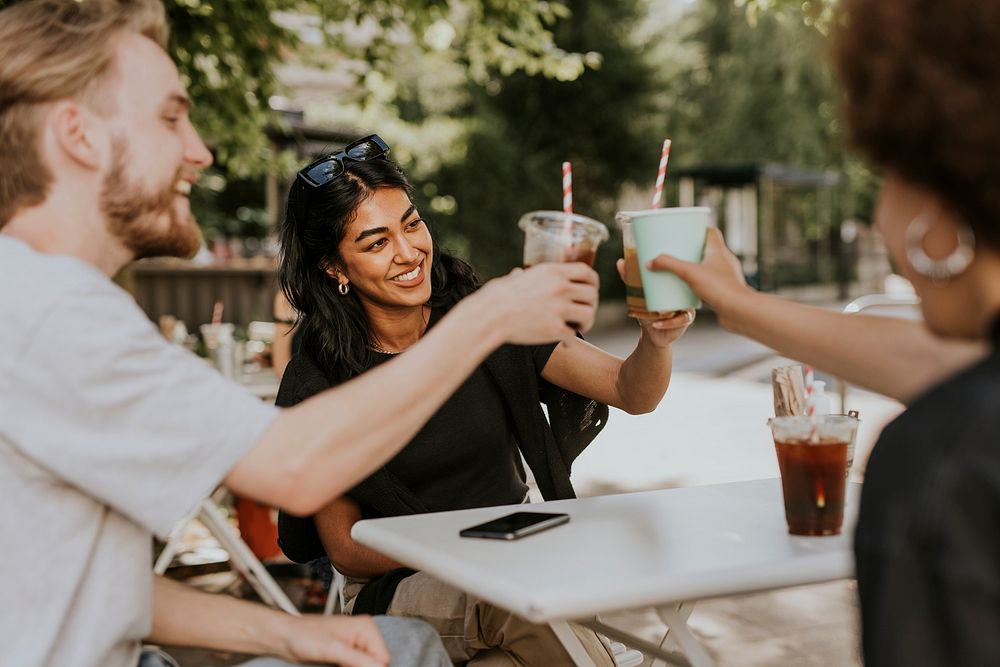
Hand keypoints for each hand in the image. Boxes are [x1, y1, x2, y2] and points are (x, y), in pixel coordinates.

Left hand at [283, 614, 389, 666]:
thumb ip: (359, 660)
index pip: (383, 659)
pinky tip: (335, 666)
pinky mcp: (347, 654)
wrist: (285, 637)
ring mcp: (356, 645)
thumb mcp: (334, 649)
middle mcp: (364, 635)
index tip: (348, 666)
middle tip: (339, 665)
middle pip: (375, 664)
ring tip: (335, 664)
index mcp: (367, 628)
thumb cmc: (304, 636)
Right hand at [475, 262, 598, 342]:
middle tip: (582, 315)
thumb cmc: (495, 298)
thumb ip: (522, 276)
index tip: (590, 291)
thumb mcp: (513, 279)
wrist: (489, 316)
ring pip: (588, 315)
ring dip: (585, 323)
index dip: (593, 283)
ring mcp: (558, 308)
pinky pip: (573, 336)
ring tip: (577, 328)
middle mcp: (559, 287)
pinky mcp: (554, 328)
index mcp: (552, 272)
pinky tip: (564, 344)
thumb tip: (517, 274)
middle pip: (592, 295)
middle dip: (590, 306)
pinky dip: (570, 342)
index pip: (587, 272)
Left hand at [614, 258, 693, 346]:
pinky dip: (667, 322)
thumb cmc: (647, 310)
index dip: (677, 265)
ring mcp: (687, 305)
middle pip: (687, 284)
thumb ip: (629, 279)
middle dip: (677, 282)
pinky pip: (680, 319)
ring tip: (659, 312)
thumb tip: (620, 262)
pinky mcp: (686, 319)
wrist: (653, 333)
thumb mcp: (638, 294)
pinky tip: (656, 323)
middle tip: (660, 288)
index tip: (664, 261)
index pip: (680, 270)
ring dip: (673, 307)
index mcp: (676, 283)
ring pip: (685, 303)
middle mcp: (685, 293)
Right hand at [647, 227, 750, 315]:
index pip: (711, 232)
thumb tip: (649, 262)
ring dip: (695, 266)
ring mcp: (726, 275)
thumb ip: (668, 265)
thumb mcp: (689, 273)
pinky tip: (687, 288)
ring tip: (678, 271)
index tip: (684, 232)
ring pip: (708, 266)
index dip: (698, 229)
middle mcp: (725, 260)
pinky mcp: (724, 290)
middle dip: (691, 249)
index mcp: (719, 250)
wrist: (739, 311)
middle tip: (675, 252)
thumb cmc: (719, 288)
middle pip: (707, 248)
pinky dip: (699, 282)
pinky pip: (709, 281)